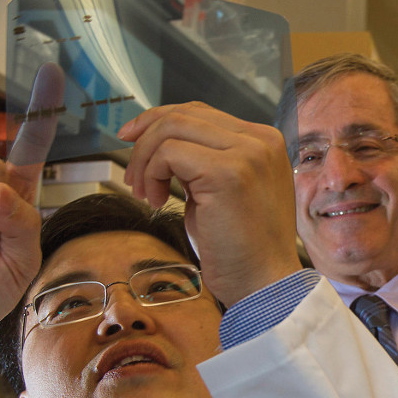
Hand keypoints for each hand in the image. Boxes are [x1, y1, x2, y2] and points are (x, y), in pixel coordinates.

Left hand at [118, 102, 300, 306]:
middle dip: (145, 138)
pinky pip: (169, 153)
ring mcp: (247, 154)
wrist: (264, 284)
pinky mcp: (228, 172)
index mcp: (264, 141)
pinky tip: (158, 202)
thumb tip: (159, 142)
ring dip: (145, 160)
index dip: (160, 121)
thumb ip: (204, 160)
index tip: (133, 140)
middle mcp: (261, 140)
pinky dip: (152, 174)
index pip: (201, 113)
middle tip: (133, 175)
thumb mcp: (223, 190)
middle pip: (184, 114)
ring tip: (147, 194)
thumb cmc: (242, 248)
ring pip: (172, 129)